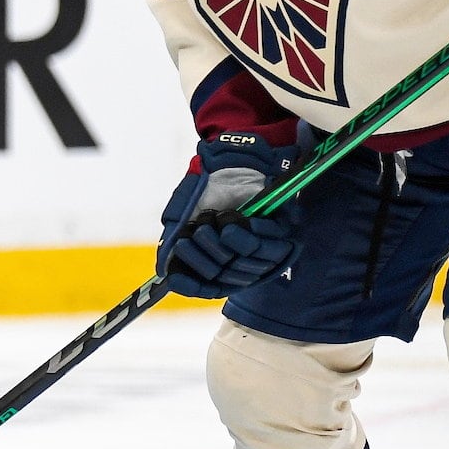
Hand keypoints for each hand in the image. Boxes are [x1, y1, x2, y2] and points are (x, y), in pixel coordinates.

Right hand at [155, 132, 300, 298]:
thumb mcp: (183, 216)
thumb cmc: (205, 190)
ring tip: (213, 223)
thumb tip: (165, 271)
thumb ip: (173, 243)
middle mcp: (243, 259)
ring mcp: (264, 247)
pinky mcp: (283, 230)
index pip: (210, 287)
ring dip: (225, 245)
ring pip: (247, 263)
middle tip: (192, 237)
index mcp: (222, 259)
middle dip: (205, 259)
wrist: (229, 161)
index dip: (194, 286)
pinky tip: (234, 221)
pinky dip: (249, 233)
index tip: (176, 281)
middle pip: (226, 277)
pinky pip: (268, 244)